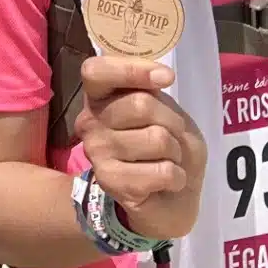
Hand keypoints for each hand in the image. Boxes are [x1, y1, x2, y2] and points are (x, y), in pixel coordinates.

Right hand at [73, 56, 207, 241]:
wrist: (173, 197)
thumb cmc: (170, 147)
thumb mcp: (167, 111)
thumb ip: (154, 92)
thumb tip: (160, 75)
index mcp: (100, 97)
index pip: (96, 71)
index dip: (131, 69)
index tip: (166, 77)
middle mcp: (89, 121)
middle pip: (140, 104)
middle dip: (172, 122)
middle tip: (172, 138)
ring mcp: (96, 152)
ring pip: (156, 139)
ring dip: (176, 152)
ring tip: (168, 161)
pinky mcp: (111, 182)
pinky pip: (162, 171)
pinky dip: (177, 177)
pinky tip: (167, 182)